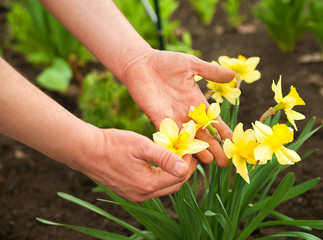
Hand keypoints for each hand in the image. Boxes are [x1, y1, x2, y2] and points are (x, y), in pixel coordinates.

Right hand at [78, 128, 197, 201]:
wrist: (86, 151)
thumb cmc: (113, 144)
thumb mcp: (142, 146)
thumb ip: (164, 157)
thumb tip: (185, 167)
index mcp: (148, 184)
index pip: (180, 176)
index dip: (188, 162)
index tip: (189, 147)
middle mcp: (143, 194)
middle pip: (174, 185)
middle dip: (183, 169)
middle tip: (185, 152)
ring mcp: (135, 195)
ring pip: (164, 187)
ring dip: (172, 173)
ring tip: (174, 155)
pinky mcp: (129, 192)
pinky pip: (152, 187)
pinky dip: (160, 176)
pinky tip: (159, 163)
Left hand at [118, 49, 234, 166]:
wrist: (141, 64)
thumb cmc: (166, 63)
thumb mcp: (192, 65)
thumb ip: (211, 71)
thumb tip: (233, 76)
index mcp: (197, 103)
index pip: (214, 122)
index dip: (225, 133)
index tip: (235, 145)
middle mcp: (186, 115)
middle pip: (204, 136)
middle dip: (215, 149)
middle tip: (225, 163)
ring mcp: (172, 118)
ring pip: (188, 140)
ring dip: (198, 152)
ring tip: (209, 163)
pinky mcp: (158, 119)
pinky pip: (169, 136)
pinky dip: (176, 147)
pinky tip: (183, 158)